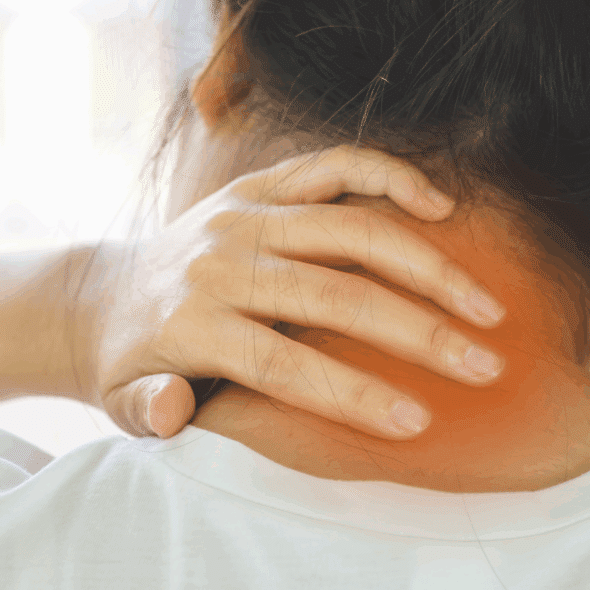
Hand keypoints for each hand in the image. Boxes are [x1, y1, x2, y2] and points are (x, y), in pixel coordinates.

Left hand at [78, 145, 507, 439]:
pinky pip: (334, 166)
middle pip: (335, 296)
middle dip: (419, 334)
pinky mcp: (258, 186)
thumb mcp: (119, 401)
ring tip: (487, 308)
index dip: (352, 396)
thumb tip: (175, 411)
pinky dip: (391, 178)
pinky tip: (442, 209)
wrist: (103, 295)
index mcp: (191, 324)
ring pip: (352, 230)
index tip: (416, 422)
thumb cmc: (127, 362)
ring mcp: (243, 215)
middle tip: (485, 367)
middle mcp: (222, 262)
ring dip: (428, 267)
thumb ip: (147, 410)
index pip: (283, 365)